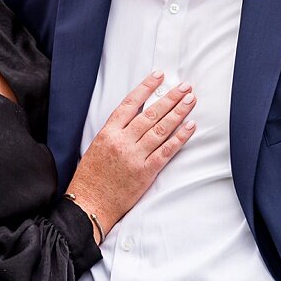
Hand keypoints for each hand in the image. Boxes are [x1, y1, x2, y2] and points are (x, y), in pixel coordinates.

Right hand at [64, 71, 195, 237]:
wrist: (89, 204)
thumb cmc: (90, 178)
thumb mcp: (96, 146)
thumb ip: (114, 131)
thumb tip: (135, 117)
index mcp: (108, 132)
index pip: (130, 103)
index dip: (146, 88)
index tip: (159, 76)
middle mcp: (122, 141)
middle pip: (151, 113)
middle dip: (170, 98)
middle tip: (184, 87)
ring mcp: (135, 156)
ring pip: (161, 129)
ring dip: (178, 113)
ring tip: (190, 100)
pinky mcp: (146, 172)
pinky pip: (167, 151)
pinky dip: (180, 138)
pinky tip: (190, 127)